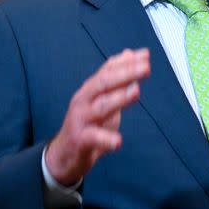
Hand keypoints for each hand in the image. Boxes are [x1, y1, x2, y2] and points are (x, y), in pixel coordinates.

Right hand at [45, 48, 149, 185]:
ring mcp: (81, 120)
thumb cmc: (86, 125)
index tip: (145, 55)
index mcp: (91, 90)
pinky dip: (106, 139)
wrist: (63, 155)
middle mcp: (84, 100)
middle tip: (145, 67)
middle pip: (104, 83)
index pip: (108, 70)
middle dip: (126, 73)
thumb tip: (129, 53)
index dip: (126, 62)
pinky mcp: (80, 140)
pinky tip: (118, 141)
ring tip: (136, 91)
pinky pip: (93, 138)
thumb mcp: (101, 99)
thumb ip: (115, 78)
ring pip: (101, 107)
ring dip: (120, 98)